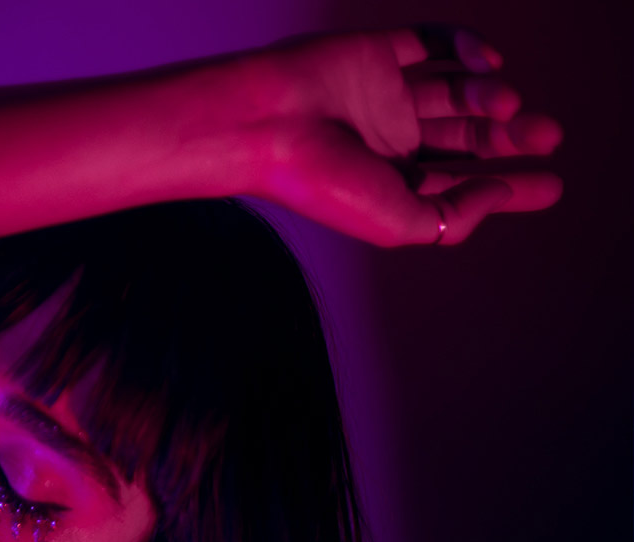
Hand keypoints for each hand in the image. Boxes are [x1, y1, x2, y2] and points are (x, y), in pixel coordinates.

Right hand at [243, 24, 562, 246]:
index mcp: (390, 183)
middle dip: (510, 138)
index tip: (550, 186)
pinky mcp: (379, 53)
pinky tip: (487, 64)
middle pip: (468, 136)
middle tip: (544, 136)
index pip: (460, 184)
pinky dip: (468, 49)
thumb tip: (498, 190)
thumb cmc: (319, 182)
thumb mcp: (399, 222)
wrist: (266, 125)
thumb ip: (453, 217)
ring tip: (506, 108)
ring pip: (459, 91)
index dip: (508, 188)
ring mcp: (386, 94)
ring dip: (492, 97)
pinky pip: (436, 43)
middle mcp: (391, 139)